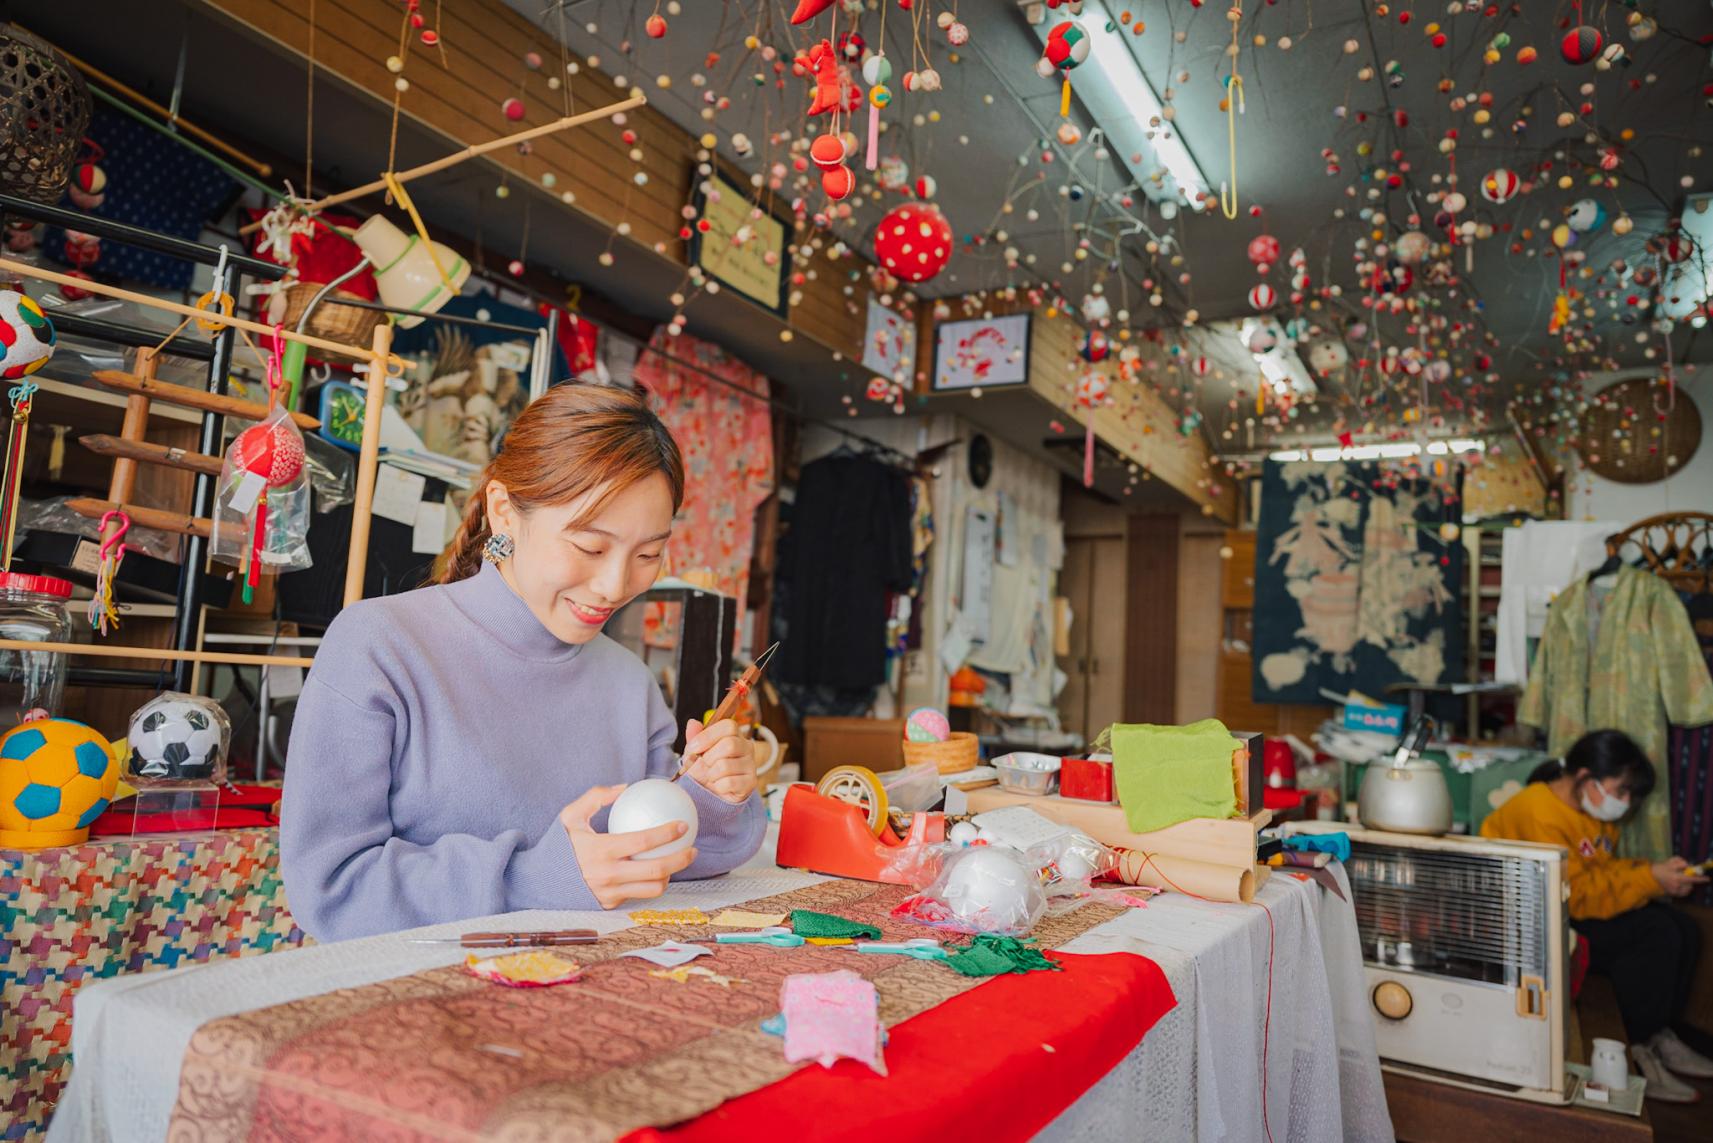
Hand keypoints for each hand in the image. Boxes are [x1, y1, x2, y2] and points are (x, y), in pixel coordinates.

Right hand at [559, 785, 696, 908]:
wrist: (539, 882)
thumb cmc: (559, 845)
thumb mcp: (570, 816)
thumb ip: (596, 797)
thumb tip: (625, 787)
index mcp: (601, 851)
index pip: (644, 842)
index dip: (667, 833)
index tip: (683, 825)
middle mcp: (609, 875)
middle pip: (657, 869)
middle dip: (682, 859)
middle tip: (692, 848)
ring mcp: (611, 893)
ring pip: (653, 888)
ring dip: (671, 875)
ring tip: (678, 862)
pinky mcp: (610, 905)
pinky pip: (639, 895)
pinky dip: (652, 884)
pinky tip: (659, 872)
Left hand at [680, 718, 758, 804]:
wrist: (714, 793)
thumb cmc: (707, 768)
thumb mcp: (697, 752)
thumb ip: (694, 737)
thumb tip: (692, 723)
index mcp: (734, 735)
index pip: (728, 726)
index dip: (707, 736)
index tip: (693, 748)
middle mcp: (746, 747)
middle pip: (729, 745)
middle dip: (708, 758)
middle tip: (705, 765)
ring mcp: (750, 764)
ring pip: (725, 766)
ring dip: (711, 774)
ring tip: (711, 777)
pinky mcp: (751, 782)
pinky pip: (728, 783)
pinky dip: (718, 787)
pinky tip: (719, 786)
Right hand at [1651, 856, 1708, 897]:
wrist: (1650, 877)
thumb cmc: (1661, 868)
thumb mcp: (1670, 861)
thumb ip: (1680, 862)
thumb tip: (1689, 866)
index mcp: (1675, 876)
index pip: (1691, 878)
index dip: (1700, 878)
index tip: (1707, 879)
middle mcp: (1676, 885)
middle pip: (1691, 883)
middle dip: (1692, 879)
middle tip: (1689, 876)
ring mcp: (1675, 890)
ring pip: (1689, 888)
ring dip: (1688, 884)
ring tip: (1682, 880)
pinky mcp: (1674, 894)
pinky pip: (1685, 892)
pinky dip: (1685, 889)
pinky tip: (1681, 885)